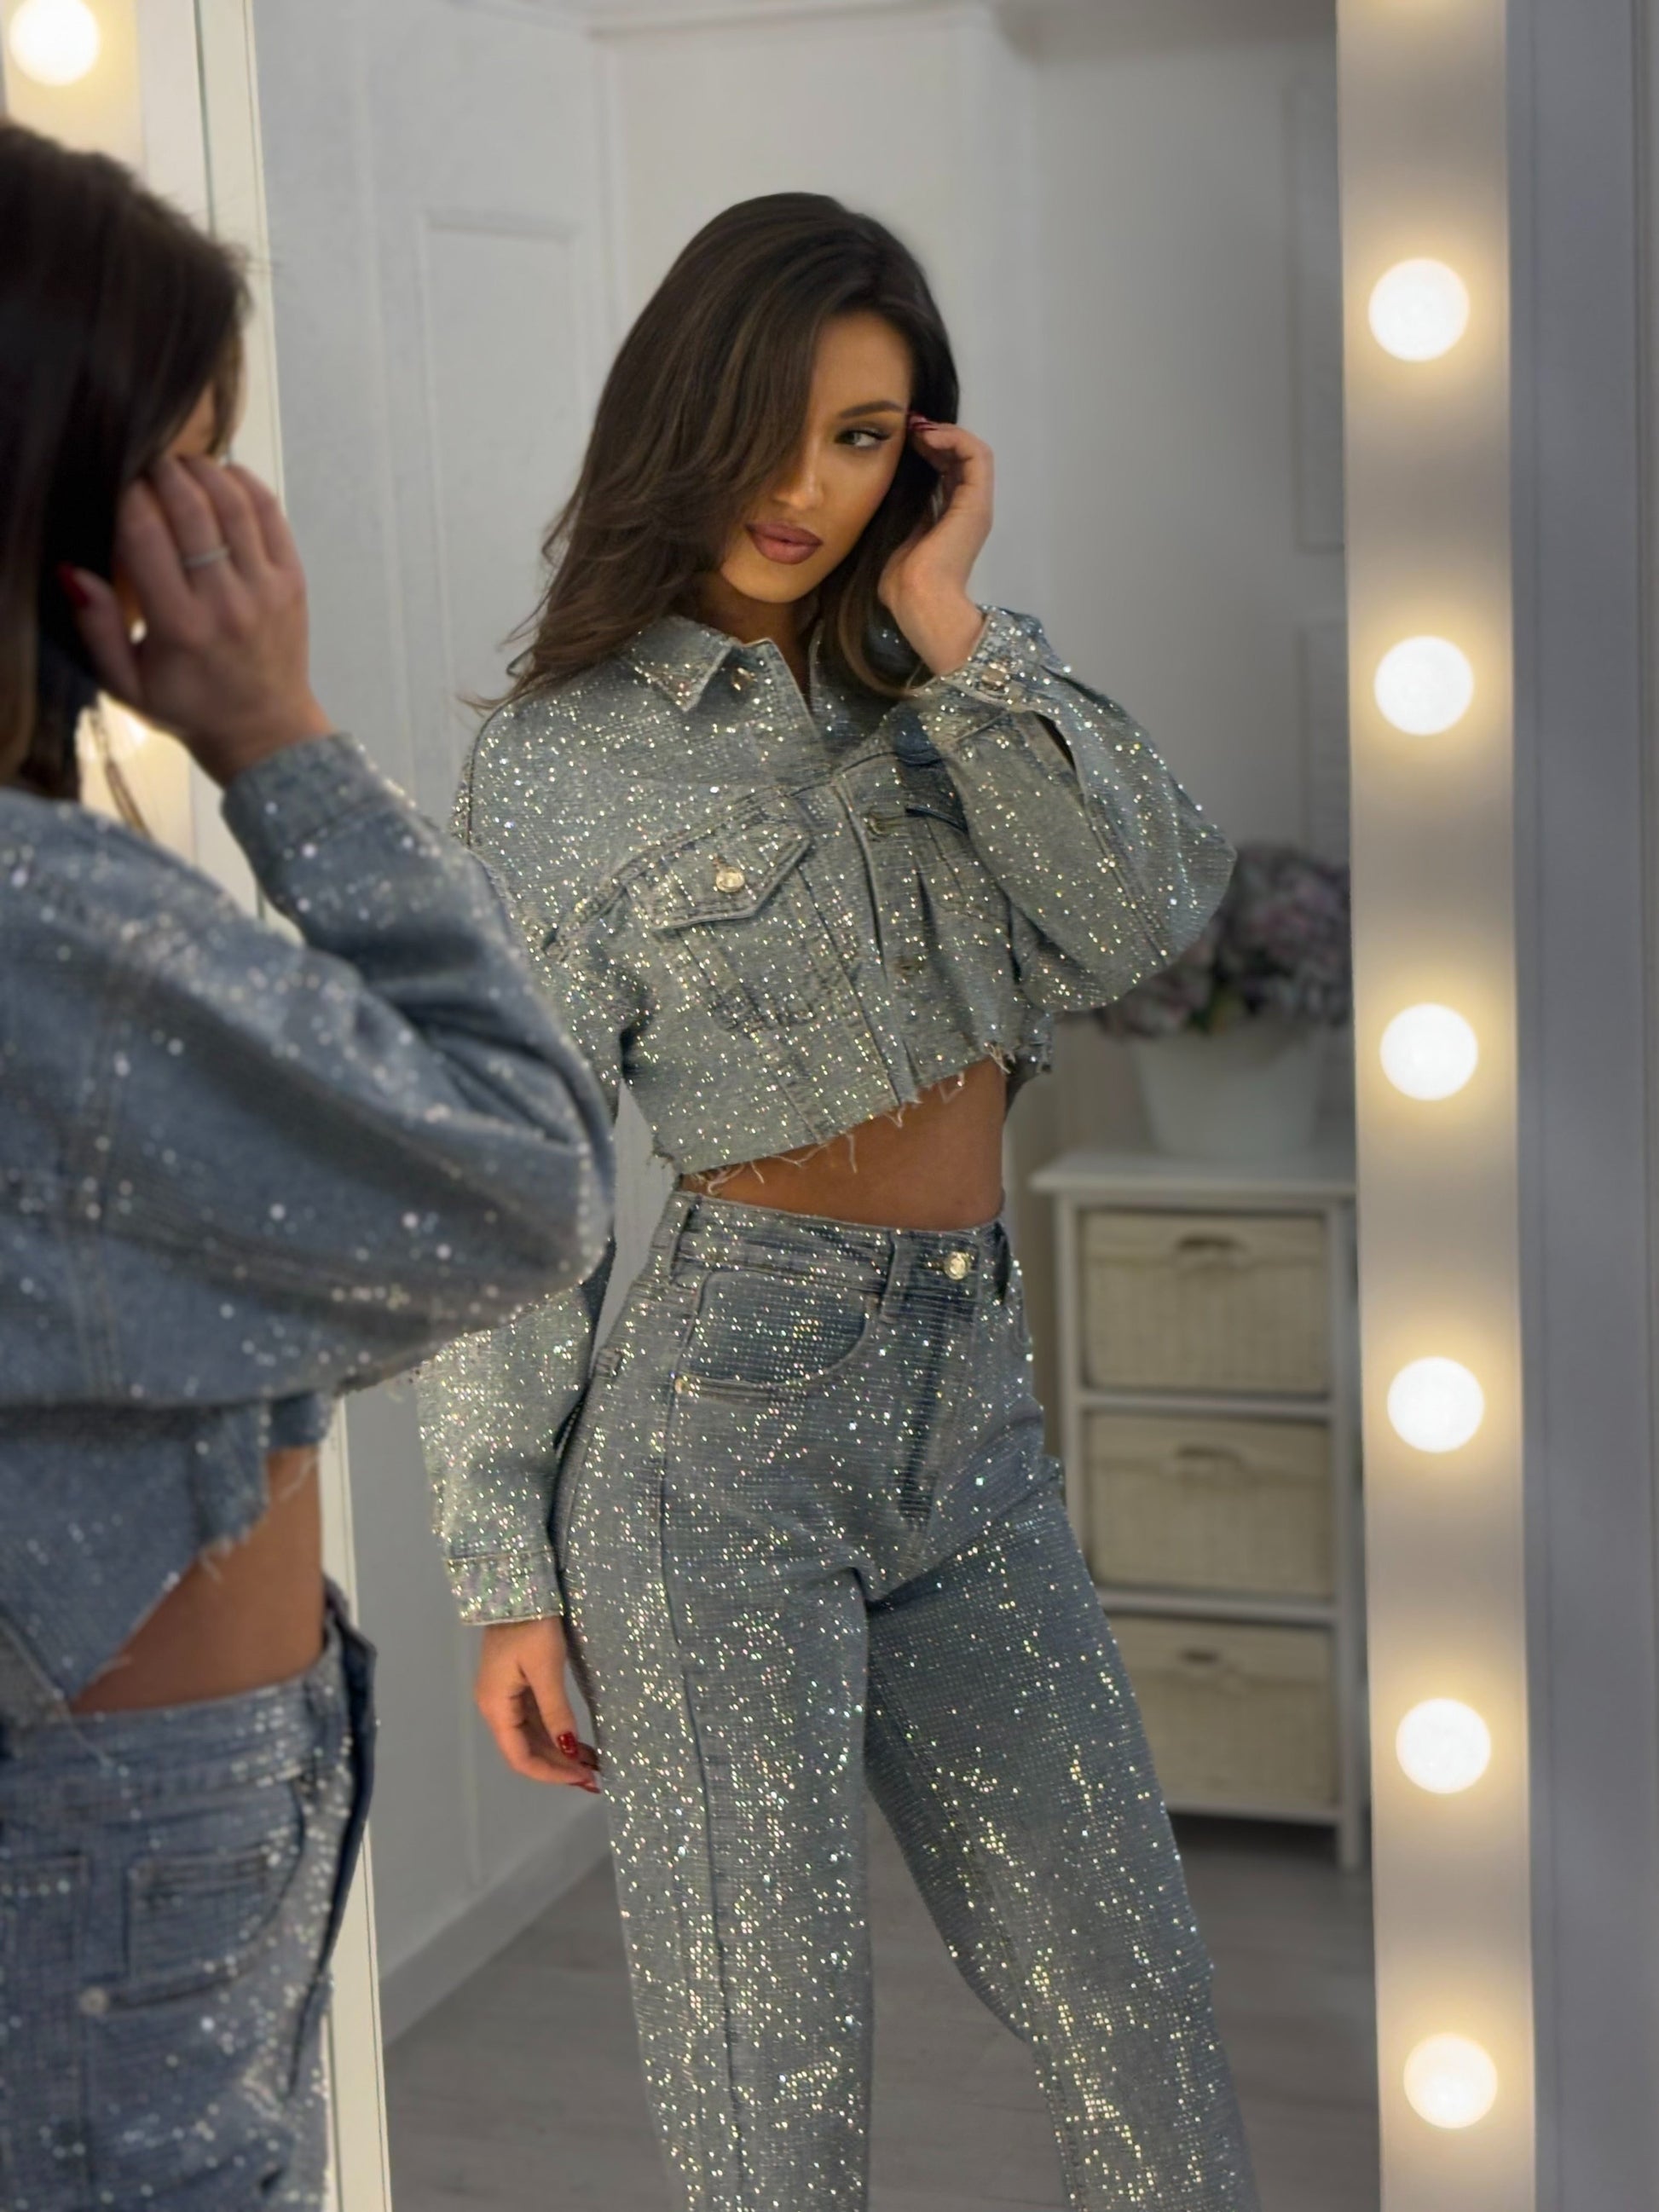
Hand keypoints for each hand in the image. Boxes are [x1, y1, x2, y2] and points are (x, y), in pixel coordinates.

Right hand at [61, 455, 333, 788]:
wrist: (265, 732)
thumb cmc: (188, 707)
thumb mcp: (126, 683)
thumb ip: (98, 628)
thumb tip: (74, 572)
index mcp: (179, 626)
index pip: (145, 534)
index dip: (127, 496)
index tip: (119, 485)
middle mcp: (226, 602)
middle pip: (191, 508)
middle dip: (163, 472)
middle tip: (148, 462)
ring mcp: (265, 588)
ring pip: (234, 502)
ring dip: (203, 470)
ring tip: (181, 465)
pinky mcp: (293, 581)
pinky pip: (271, 514)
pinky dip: (245, 484)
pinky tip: (223, 475)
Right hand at [475, 1616, 599, 1789]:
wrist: (517, 1588)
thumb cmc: (531, 1626)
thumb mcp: (546, 1669)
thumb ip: (556, 1712)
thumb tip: (569, 1751)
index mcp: (496, 1707)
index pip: (519, 1757)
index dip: (550, 1773)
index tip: (582, 1779)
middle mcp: (496, 1707)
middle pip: (525, 1750)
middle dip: (558, 1766)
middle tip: (594, 1778)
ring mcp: (505, 1696)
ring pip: (532, 1736)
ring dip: (560, 1752)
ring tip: (593, 1764)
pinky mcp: (516, 1684)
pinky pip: (535, 1719)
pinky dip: (556, 1733)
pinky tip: (578, 1742)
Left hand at [878, 418, 993, 676]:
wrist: (917, 601)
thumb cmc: (902, 584)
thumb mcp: (896, 537)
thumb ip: (900, 514)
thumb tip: (882, 491)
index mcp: (949, 518)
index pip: (947, 469)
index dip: (928, 447)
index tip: (902, 437)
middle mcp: (967, 509)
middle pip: (960, 456)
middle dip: (935, 433)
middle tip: (908, 423)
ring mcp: (975, 506)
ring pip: (973, 450)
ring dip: (946, 431)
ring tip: (918, 428)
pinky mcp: (976, 503)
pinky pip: (977, 455)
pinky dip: (955, 438)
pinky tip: (927, 436)